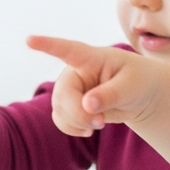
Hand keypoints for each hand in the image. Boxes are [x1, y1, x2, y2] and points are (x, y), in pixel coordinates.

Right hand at [26, 36, 153, 135]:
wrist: (139, 95)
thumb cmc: (138, 81)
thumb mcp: (131, 85)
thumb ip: (110, 94)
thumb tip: (87, 104)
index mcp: (91, 58)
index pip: (67, 50)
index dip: (47, 45)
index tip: (29, 40)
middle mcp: (74, 71)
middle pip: (63, 94)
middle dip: (78, 113)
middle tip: (100, 123)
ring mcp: (69, 89)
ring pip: (59, 110)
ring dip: (78, 122)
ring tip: (100, 124)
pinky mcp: (68, 105)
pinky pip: (60, 120)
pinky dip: (73, 129)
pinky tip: (88, 130)